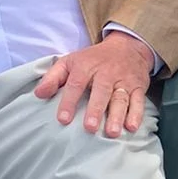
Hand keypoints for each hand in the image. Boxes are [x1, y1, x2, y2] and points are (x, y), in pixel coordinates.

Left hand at [35, 30, 152, 136]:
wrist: (128, 46)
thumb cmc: (94, 59)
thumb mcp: (70, 61)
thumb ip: (53, 77)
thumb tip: (38, 94)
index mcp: (86, 66)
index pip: (76, 84)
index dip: (69, 101)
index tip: (63, 119)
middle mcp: (106, 73)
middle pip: (101, 91)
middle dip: (96, 109)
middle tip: (90, 128)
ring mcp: (123, 80)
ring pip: (121, 98)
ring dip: (117, 115)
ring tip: (112, 132)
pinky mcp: (138, 87)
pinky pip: (139, 100)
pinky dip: (136, 114)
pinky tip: (131, 127)